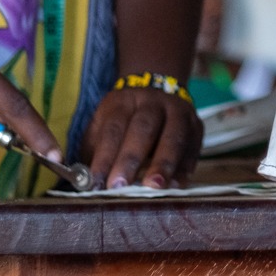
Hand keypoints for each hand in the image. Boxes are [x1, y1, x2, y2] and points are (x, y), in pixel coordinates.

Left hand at [81, 85, 204, 188]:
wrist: (157, 88)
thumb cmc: (124, 118)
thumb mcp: (103, 122)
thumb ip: (93, 149)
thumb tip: (78, 181)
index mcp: (124, 101)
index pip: (113, 128)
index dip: (104, 156)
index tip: (95, 183)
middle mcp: (152, 102)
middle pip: (143, 129)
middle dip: (131, 158)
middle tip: (120, 186)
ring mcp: (178, 111)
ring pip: (173, 135)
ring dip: (165, 162)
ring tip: (155, 187)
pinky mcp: (197, 124)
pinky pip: (194, 145)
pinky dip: (186, 165)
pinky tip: (178, 183)